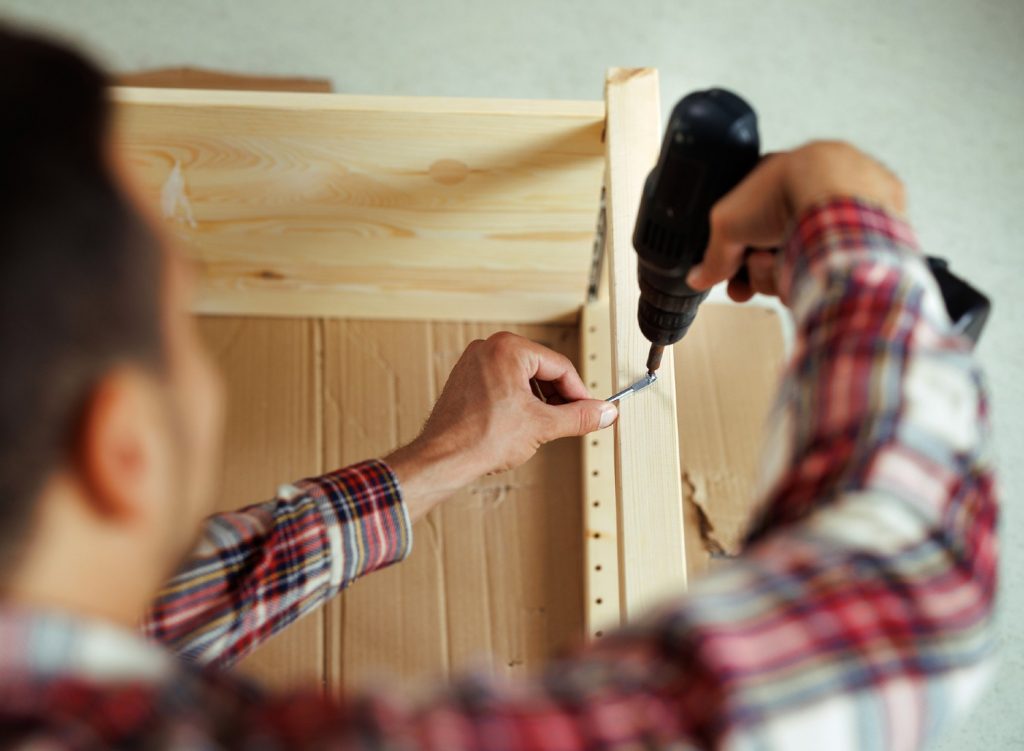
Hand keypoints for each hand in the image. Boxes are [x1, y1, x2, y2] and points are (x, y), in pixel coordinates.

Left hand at [385, 332, 616, 519]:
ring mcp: (474, 363)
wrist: (443, 459)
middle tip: (570, 421)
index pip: (559, 367)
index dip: (579, 393)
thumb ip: (579, 416)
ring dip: (539, 401)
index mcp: (508, 348)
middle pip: (541, 370)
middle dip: (558, 397)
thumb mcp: (543, 426)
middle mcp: (488, 348)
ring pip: (522, 378)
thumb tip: (605, 412)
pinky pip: (502, 384)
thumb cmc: (481, 438)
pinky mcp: (465, 380)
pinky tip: (520, 425)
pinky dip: (518, 402)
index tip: (591, 411)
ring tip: (543, 427)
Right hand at [686, 141, 905, 300]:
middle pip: (776, 254)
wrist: (836, 192)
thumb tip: (698, 277)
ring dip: (782, 274)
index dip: (737, 260)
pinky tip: (809, 266)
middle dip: (757, 274)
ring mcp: (843, 218)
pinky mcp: (869, 240)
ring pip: (803, 265)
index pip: (753, 231)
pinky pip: (831, 273)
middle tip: (748, 283)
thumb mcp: (727, 222)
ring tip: (779, 263)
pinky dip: (815, 276)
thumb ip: (712, 255)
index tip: (730, 277)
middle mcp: (813, 200)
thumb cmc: (787, 189)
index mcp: (783, 183)